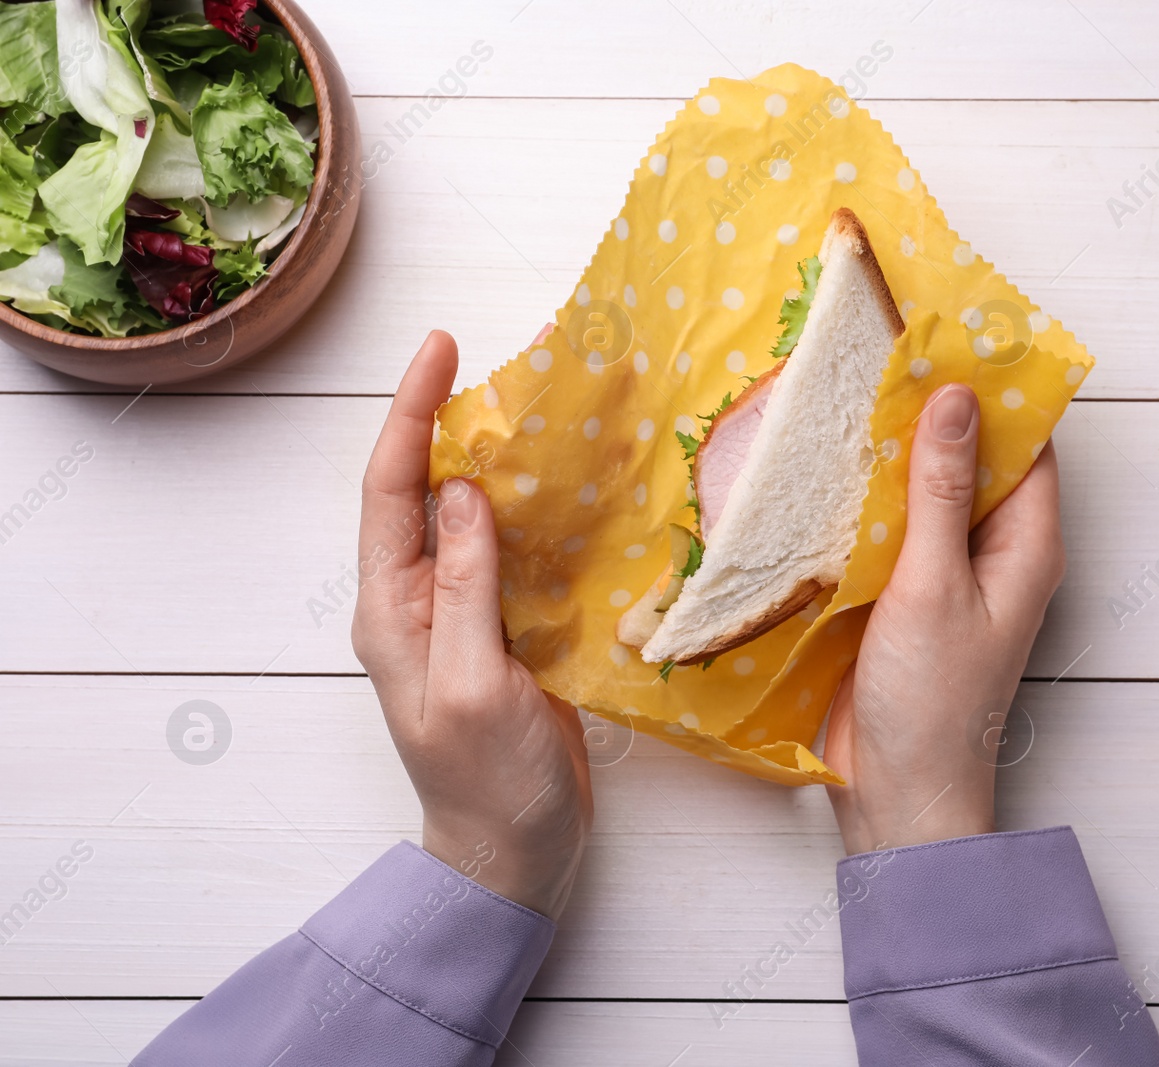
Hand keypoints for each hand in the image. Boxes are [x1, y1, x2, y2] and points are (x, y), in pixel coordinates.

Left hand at [353, 331, 592, 916]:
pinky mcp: (509, 628)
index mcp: (392, 609)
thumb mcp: (470, 682)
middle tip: (502, 362)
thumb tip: (461, 490)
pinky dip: (542, 510)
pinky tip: (576, 484)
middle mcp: (420, 599)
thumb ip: (465, 586)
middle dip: (454, 420)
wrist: (515, 850)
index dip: (412, 414)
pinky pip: (517, 551)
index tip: (440, 349)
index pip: (391, 490)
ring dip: (503, 459)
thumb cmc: (486, 781)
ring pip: (476, 513)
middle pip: (427, 489)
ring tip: (545, 406)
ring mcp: (466, 612)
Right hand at [825, 384, 1064, 854]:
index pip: (1028, 442)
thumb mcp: (934, 586)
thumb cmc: (932, 702)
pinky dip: (865, 497)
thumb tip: (956, 398)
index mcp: (1027, 545)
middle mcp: (995, 551)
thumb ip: (942, 492)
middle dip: (933, 410)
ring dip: (892, 452)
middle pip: (974, 459)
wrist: (898, 796)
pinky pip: (891, 527)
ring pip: (927, 490)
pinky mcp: (903, 594)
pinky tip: (824, 466)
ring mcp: (948, 573)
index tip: (948, 332)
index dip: (995, 387)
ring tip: (845, 389)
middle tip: (881, 347)